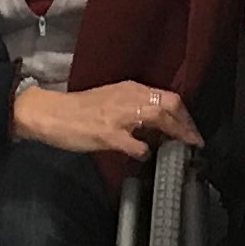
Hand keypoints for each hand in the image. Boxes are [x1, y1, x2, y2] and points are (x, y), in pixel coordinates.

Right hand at [13, 80, 199, 160]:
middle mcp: (129, 97)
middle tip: (193, 142)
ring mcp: (120, 116)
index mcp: (130, 89)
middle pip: (170, 105)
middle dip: (187, 125)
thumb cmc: (79, 110)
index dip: (185, 116)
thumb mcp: (111, 101)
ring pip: (160, 118)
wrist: (51, 113)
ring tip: (181, 150)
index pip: (169, 98)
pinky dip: (146, 152)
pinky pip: (137, 144)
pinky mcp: (109, 134)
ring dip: (175, 135)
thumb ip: (133, 109)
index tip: (192, 131)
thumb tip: (156, 127)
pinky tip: (144, 156)